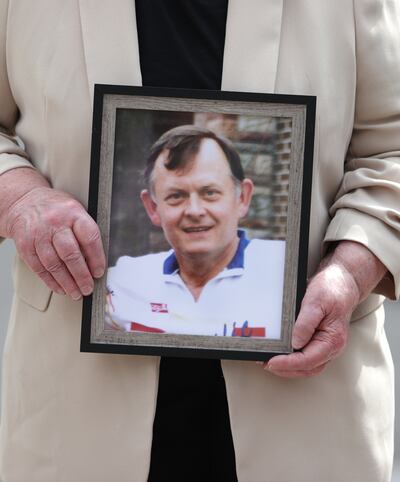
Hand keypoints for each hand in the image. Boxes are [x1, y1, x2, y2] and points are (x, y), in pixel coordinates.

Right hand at [5, 186, 105, 299]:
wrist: (25, 202)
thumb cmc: (57, 210)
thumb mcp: (76, 212)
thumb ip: (86, 233)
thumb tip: (96, 262)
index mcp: (74, 212)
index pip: (89, 237)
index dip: (96, 258)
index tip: (99, 272)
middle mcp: (55, 222)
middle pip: (70, 254)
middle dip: (81, 276)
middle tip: (88, 288)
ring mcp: (38, 234)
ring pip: (54, 264)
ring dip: (66, 282)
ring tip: (76, 293)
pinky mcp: (25, 245)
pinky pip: (39, 268)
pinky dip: (51, 281)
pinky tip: (60, 288)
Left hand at [262, 241, 386, 377]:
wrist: (342, 281)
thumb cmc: (332, 290)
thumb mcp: (316, 301)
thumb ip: (306, 323)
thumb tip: (295, 343)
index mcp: (333, 340)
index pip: (309, 360)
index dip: (288, 364)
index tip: (271, 362)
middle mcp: (331, 347)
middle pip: (307, 368)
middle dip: (285, 369)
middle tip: (265, 363)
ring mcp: (325, 345)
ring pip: (306, 366)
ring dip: (288, 367)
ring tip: (268, 361)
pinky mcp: (319, 341)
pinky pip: (305, 356)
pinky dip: (292, 359)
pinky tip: (279, 354)